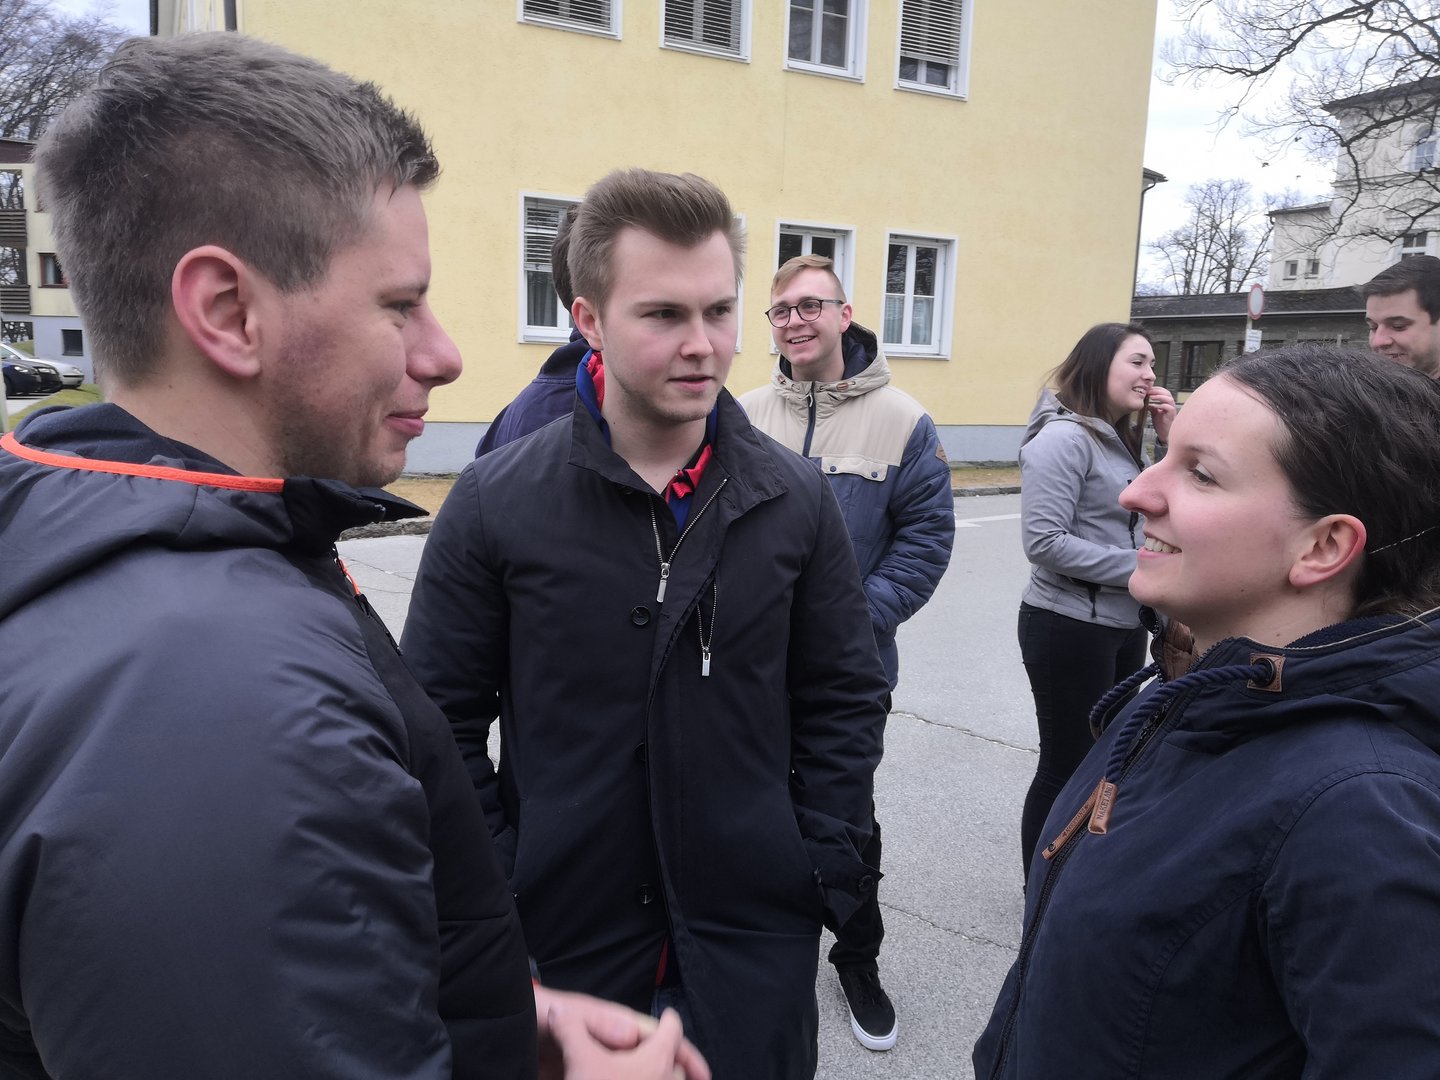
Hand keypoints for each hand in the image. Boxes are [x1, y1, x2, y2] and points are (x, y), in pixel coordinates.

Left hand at [535, 986, 710, 1079]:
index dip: (683, 1053)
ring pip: (638, 1075)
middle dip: (675, 1074)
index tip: (702, 1074)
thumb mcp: (572, 1015)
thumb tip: (634, 1035)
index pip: (660, 1037)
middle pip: (656, 1062)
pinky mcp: (588, 1075)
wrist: (512, 1029)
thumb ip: (602, 1022)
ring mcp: (603, 1065)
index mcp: (620, 1026)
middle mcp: (616, 1046)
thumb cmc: (544, 1015)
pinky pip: (610, 1079)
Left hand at [1145, 386, 1176, 443]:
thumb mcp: (1154, 413)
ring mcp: (1172, 409)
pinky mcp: (1171, 415)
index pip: (1163, 392)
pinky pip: (1169, 407)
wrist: (1165, 434)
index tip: (1148, 389)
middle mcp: (1170, 405)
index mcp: (1166, 403)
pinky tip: (1154, 406)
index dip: (1156, 389)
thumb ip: (1151, 406)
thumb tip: (1145, 402)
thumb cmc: (1161, 423)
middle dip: (1157, 390)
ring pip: (1169, 399)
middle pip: (1167, 393)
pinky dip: (1161, 405)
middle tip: (1149, 391)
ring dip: (1160, 396)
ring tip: (1151, 396)